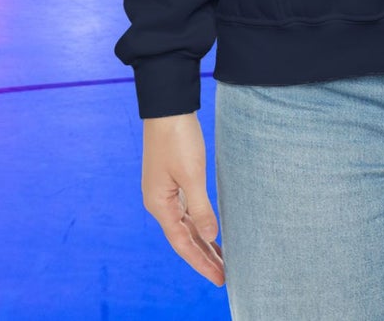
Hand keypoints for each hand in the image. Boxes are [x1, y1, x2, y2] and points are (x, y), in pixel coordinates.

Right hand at [141, 113, 224, 285]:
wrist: (168, 106)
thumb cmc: (177, 138)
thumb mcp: (192, 174)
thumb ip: (200, 208)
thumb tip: (211, 237)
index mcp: (160, 205)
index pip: (183, 243)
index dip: (201, 262)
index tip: (220, 278)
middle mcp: (159, 202)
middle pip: (183, 238)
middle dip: (203, 257)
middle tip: (224, 275)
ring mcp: (164, 191)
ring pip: (185, 225)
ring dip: (202, 242)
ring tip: (221, 259)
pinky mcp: (171, 179)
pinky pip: (186, 211)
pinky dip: (198, 223)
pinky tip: (209, 230)